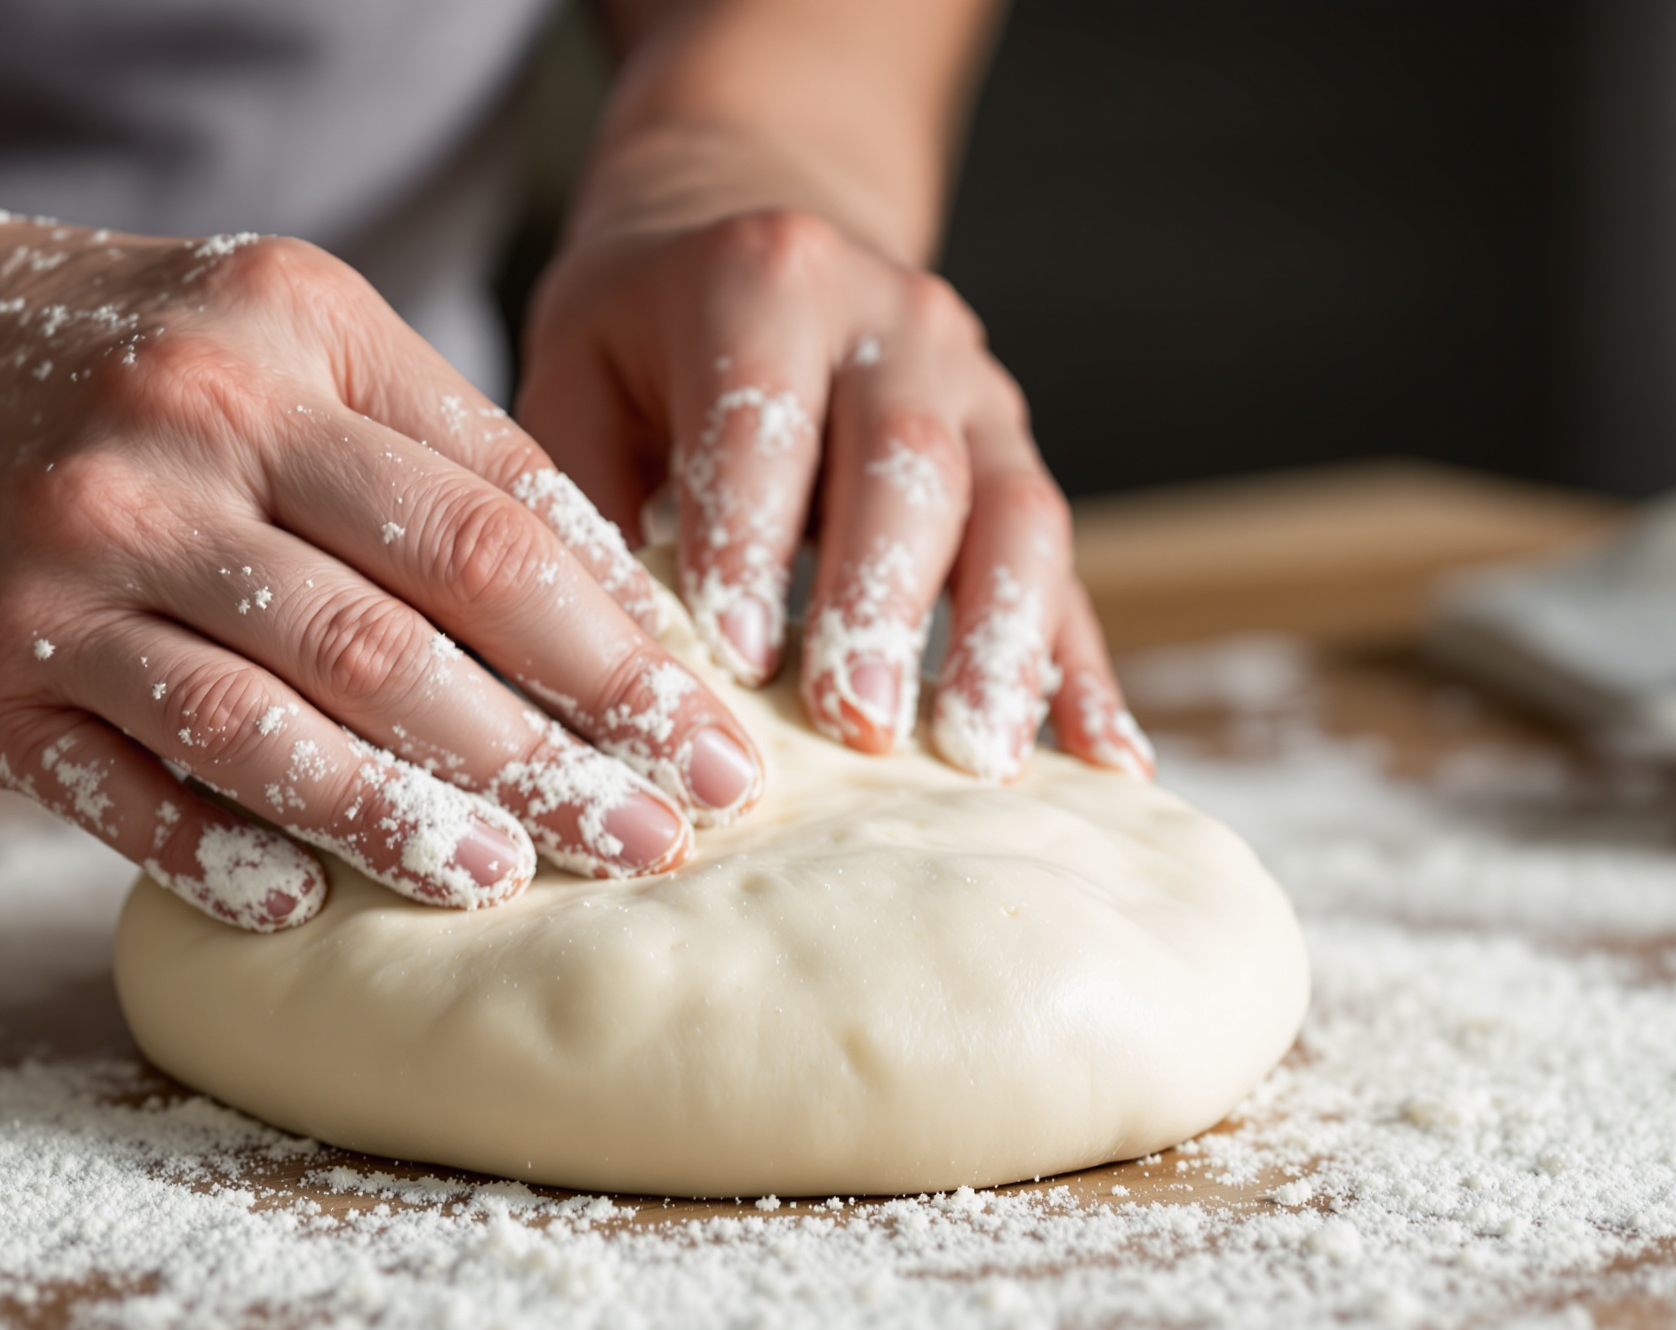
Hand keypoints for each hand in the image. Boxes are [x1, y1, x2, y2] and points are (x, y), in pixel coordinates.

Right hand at [0, 186, 766, 929]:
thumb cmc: (80, 357)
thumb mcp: (259, 333)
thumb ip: (413, 447)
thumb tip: (599, 599)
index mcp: (294, 339)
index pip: (501, 508)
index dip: (623, 635)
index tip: (707, 729)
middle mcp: (192, 433)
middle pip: (429, 618)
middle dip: (571, 741)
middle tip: (672, 832)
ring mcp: (77, 553)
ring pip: (290, 710)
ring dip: (418, 812)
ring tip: (520, 879)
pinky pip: (132, 782)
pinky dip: (223, 850)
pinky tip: (302, 906)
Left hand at [517, 208, 1153, 783]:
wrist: (756, 221)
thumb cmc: (644, 331)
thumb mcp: (578, 369)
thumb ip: (574, 499)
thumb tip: (570, 661)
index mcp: (766, 283)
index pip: (763, 421)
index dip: (751, 540)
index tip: (736, 661)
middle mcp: (894, 323)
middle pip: (908, 467)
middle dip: (884, 604)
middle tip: (857, 725)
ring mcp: (976, 388)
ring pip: (1015, 512)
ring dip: (1002, 641)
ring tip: (982, 758)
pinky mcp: (1021, 456)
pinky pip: (1066, 566)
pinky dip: (1086, 668)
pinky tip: (1105, 762)